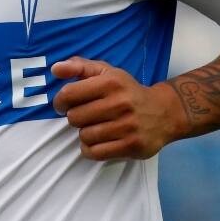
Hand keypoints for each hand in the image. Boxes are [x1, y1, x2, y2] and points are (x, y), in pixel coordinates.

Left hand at [51, 57, 186, 160]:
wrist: (164, 112)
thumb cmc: (128, 91)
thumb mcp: (107, 73)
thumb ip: (80, 67)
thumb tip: (55, 68)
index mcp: (111, 82)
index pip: (69, 94)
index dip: (60, 101)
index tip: (64, 104)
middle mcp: (120, 103)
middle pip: (74, 118)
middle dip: (75, 117)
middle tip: (85, 116)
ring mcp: (127, 126)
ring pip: (84, 136)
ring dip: (85, 134)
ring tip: (95, 127)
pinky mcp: (131, 146)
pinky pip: (95, 152)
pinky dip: (90, 149)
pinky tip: (98, 141)